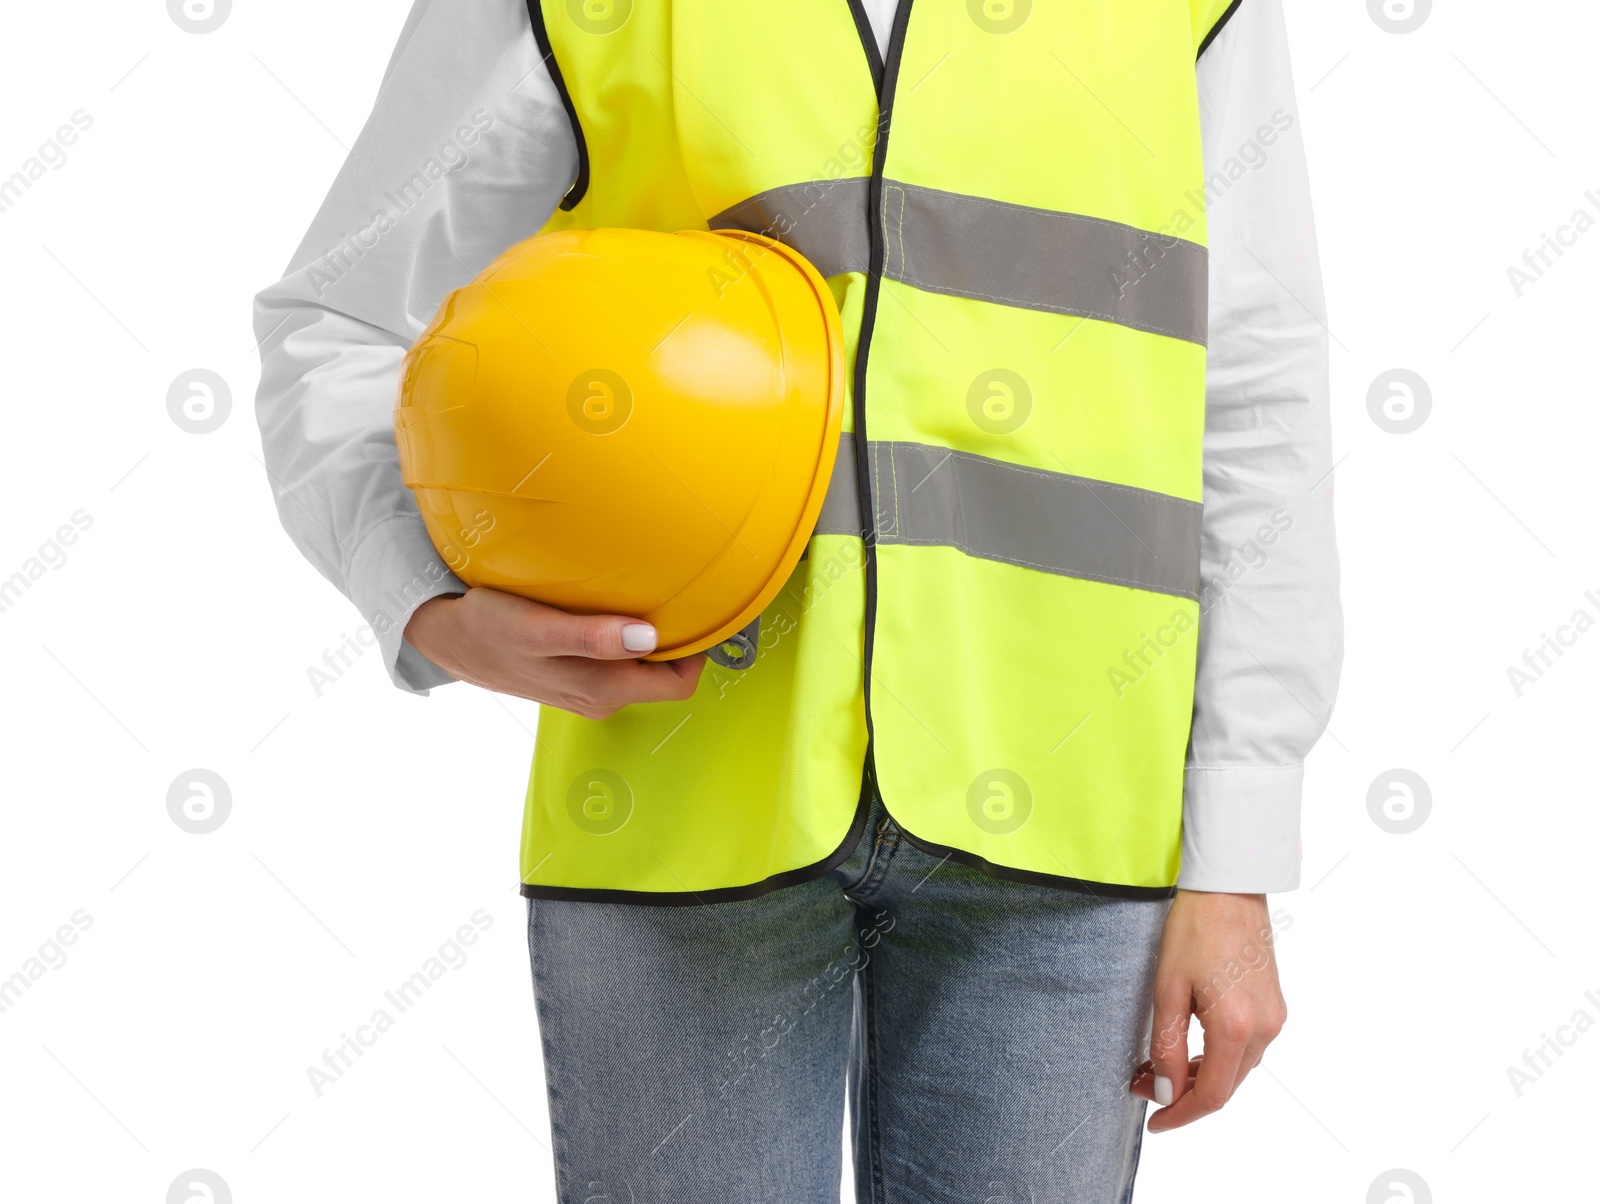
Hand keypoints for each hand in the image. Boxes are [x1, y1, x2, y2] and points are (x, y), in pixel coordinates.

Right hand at [403, 587, 703, 717]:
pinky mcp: (575, 675)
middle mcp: (601, 696)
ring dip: (652, 635)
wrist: (448, 638)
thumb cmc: (491, 627)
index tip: (701, 611)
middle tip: (683, 594)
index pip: (679, 682)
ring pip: (643, 666)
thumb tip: (648, 636)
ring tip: (650, 595)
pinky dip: (626, 635)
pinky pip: (619, 659)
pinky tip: (615, 607)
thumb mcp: (539, 630)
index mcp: (602, 690)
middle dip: (679, 639)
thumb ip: (594, 637)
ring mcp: (589, 688)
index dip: (698, 651)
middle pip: (666, 675)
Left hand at [1129, 890, 1285, 1131]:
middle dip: (1184, 1093)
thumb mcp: (1168, 988)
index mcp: (1237, 1027)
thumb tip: (1166, 1091)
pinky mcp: (1274, 1005)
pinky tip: (1188, 1047)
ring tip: (1158, 1065)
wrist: (1229, 887)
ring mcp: (1274, 1017)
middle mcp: (1265, 1028)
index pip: (1212, 1095)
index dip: (1181, 1115)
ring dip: (1200, 1075)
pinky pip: (1246, 1047)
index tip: (1153, 1122)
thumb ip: (1167, 1045)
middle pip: (1226, 1086)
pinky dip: (1217, 1057)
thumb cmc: (1194, 929)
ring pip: (1237, 1068)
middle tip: (1143, 1083)